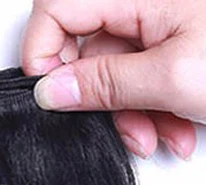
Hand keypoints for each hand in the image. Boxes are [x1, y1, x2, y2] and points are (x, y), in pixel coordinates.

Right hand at [21, 0, 205, 159]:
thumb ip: (106, 83)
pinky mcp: (174, 44)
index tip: (51, 97)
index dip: (43, 54)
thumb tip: (51, 91)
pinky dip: (154, 109)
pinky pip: (142, 79)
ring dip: (132, 115)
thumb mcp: (173, 77)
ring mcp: (161, 22)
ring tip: (163, 134)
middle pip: (87, 51)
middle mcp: (146, 3)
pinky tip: (178, 126)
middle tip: (126, 127)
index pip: (56, 10)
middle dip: (100, 100)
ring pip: (115, 74)